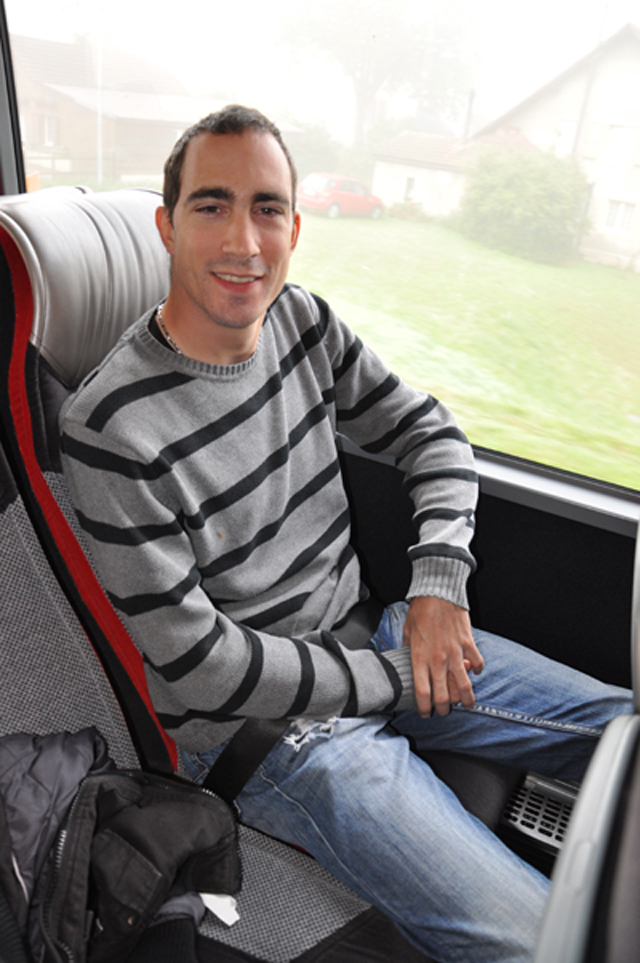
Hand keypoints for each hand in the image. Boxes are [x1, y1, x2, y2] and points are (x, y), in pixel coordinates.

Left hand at [403, 596, 483, 717]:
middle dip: (445, 708)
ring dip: (466, 699)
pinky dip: (477, 670)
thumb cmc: (421, 609)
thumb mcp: (407, 630)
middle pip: (444, 695)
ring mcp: (455, 652)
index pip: (422, 692)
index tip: (425, 712)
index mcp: (420, 657)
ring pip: (464, 685)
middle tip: (445, 711)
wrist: (438, 591)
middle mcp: (438, 659)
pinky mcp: (468, 643)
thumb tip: (404, 656)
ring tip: (467, 704)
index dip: (424, 707)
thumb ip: (407, 647)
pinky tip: (475, 672)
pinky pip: (477, 663)